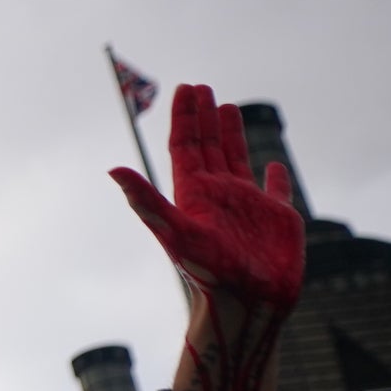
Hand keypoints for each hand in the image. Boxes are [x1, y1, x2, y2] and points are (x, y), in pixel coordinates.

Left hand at [111, 81, 303, 390]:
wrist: (246, 304)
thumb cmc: (209, 273)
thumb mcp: (175, 232)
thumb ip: (146, 200)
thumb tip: (113, 169)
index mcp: (194, 194)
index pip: (186, 147)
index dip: (184, 118)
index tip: (186, 87)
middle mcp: (218, 196)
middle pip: (207, 147)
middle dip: (203, 117)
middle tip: (200, 87)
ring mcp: (247, 207)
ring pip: (237, 160)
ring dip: (231, 135)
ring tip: (227, 107)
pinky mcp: (277, 220)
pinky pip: (276, 192)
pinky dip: (276, 177)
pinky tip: (274, 165)